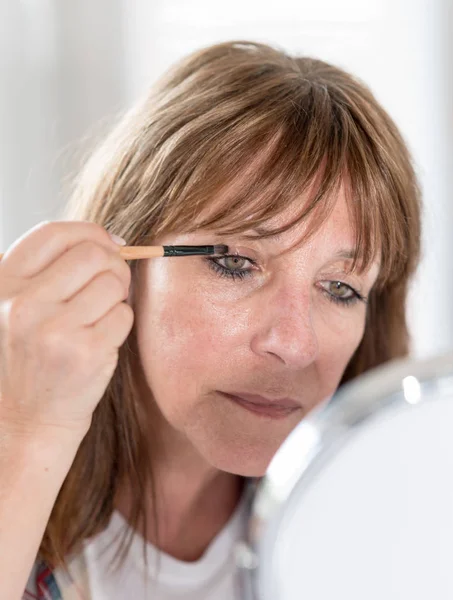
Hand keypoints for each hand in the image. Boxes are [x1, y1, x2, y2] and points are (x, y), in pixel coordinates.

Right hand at [0, 220, 133, 439]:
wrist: (25, 421)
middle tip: (111, 284)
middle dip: (113, 264)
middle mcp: (22, 304)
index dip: (90, 232)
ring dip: (117, 296)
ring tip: (100, 316)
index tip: (108, 244)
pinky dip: (120, 323)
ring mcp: (54, 330)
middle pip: (93, 253)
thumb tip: (108, 241)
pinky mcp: (86, 353)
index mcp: (1, 284)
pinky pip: (124, 315)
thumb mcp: (15, 308)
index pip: (54, 233)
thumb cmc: (28, 359)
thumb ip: (46, 271)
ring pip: (113, 282)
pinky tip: (101, 339)